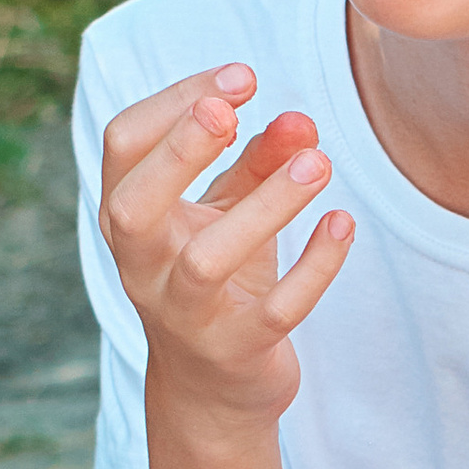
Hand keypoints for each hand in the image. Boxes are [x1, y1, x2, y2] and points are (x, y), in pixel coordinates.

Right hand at [98, 63, 352, 438]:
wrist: (213, 390)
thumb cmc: (218, 281)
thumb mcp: (229, 214)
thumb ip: (258, 161)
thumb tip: (300, 118)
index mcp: (129, 220)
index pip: (126, 144)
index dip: (176, 103)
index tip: (242, 79)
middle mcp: (143, 268)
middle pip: (135, 204)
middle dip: (180, 149)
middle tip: (235, 109)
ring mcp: (185, 315)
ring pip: (209, 259)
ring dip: (265, 205)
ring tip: (318, 162)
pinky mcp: (238, 351)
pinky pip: (277, 310)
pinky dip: (314, 266)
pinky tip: (343, 223)